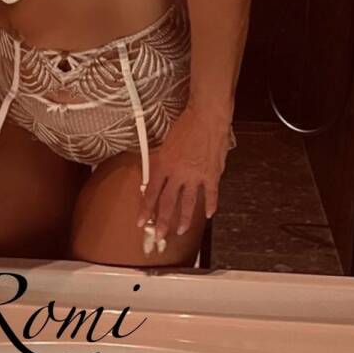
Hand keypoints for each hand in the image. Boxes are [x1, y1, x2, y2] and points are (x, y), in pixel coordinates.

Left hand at [136, 103, 233, 240]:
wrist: (206, 117)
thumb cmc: (185, 125)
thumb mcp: (165, 142)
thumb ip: (160, 159)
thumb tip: (156, 173)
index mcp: (163, 164)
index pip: (151, 192)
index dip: (146, 209)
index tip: (141, 222)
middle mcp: (177, 173)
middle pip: (167, 202)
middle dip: (162, 221)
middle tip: (159, 235)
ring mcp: (196, 176)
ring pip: (188, 202)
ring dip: (184, 219)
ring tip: (180, 231)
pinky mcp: (212, 174)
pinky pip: (211, 194)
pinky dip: (211, 205)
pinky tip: (208, 214)